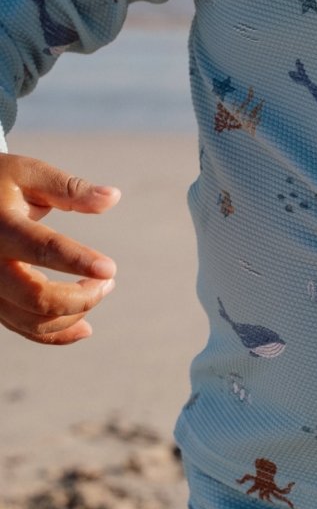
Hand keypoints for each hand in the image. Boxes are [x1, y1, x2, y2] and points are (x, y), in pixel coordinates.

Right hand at [0, 155, 120, 344]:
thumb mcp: (28, 174)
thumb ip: (69, 188)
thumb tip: (113, 197)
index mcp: (0, 227)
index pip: (41, 248)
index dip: (76, 261)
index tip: (110, 269)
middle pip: (37, 297)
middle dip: (82, 296)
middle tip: (109, 280)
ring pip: (31, 321)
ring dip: (74, 314)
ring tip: (100, 290)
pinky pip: (23, 328)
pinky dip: (56, 334)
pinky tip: (85, 327)